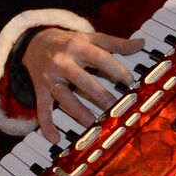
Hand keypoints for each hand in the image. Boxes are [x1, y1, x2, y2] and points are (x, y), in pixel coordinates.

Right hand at [23, 28, 143, 142]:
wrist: (35, 43)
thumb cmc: (69, 42)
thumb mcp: (91, 38)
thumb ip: (116, 43)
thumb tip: (141, 43)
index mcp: (78, 46)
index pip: (100, 58)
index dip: (116, 70)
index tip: (130, 83)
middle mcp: (63, 61)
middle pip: (83, 80)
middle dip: (100, 96)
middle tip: (115, 109)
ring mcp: (50, 77)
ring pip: (64, 96)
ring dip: (78, 112)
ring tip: (93, 124)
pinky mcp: (41, 89)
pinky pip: (42, 108)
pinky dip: (46, 124)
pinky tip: (55, 138)